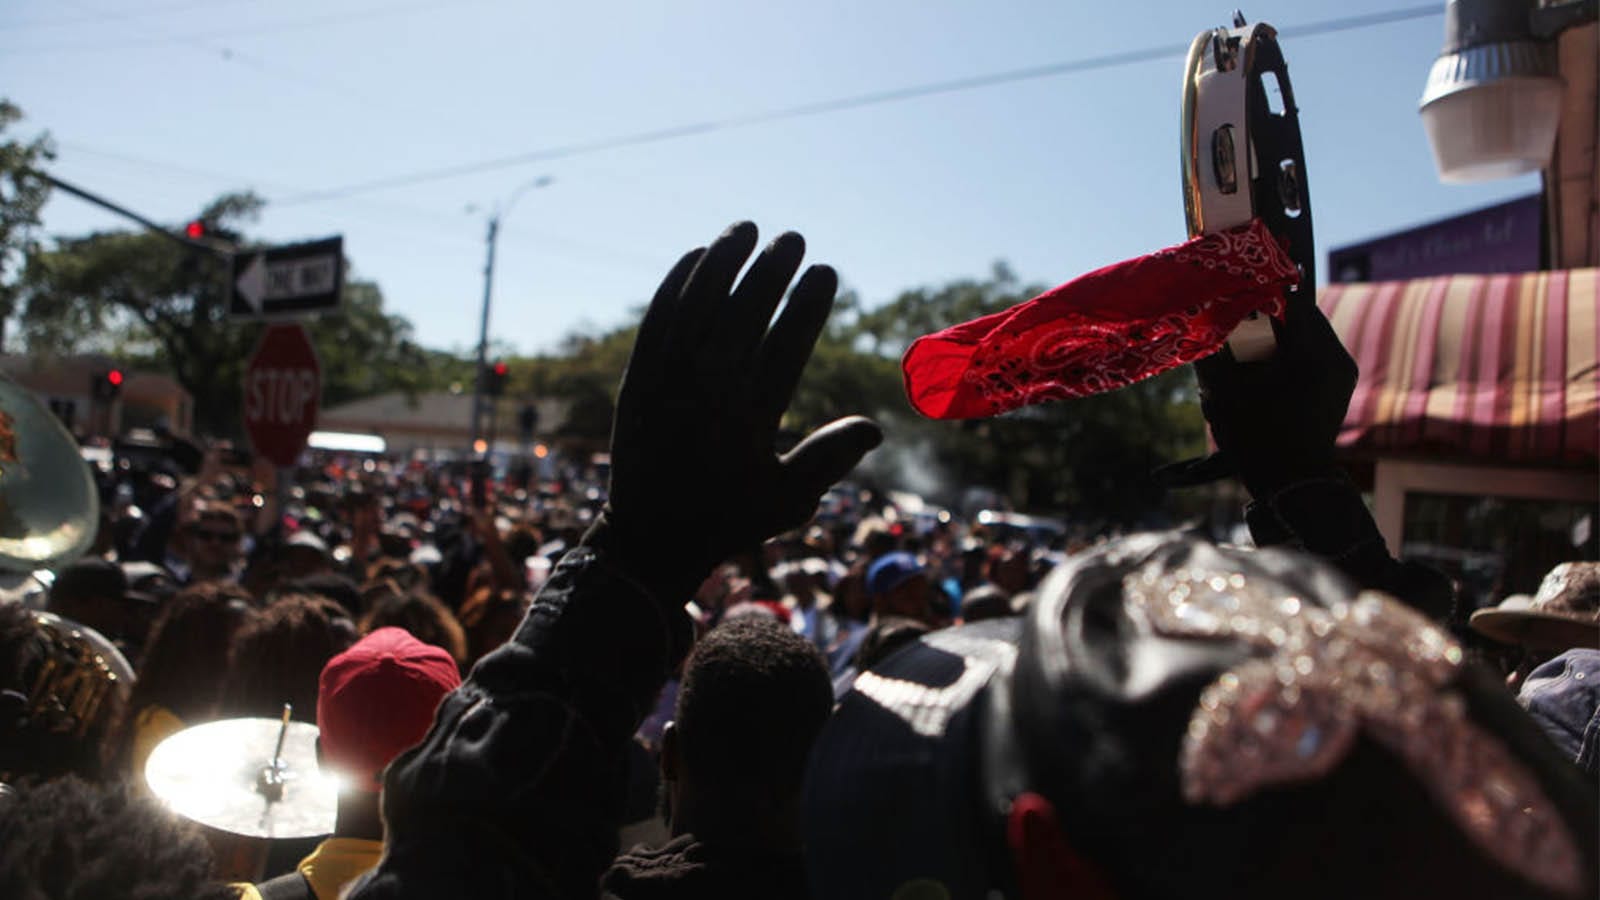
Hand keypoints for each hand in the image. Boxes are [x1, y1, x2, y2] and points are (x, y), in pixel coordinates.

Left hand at [591, 222, 880, 601]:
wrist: (649, 537)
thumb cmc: (729, 518)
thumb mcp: (789, 500)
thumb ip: (830, 459)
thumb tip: (876, 428)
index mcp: (750, 419)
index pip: (786, 343)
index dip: (808, 303)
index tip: (826, 271)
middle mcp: (707, 392)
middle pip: (743, 312)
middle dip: (771, 270)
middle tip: (794, 239)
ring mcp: (667, 381)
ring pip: (696, 304)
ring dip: (723, 261)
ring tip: (747, 228)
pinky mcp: (638, 377)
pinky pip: (657, 317)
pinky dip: (676, 282)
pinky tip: (697, 255)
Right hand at [1191, 298, 1356, 497]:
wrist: (1292, 487)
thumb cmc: (1256, 441)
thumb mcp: (1224, 393)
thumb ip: (1213, 350)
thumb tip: (1199, 317)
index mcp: (1314, 355)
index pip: (1289, 299)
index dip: (1258, 288)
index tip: (1231, 285)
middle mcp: (1336, 357)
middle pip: (1298, 314)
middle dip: (1264, 312)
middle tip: (1232, 314)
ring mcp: (1342, 371)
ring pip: (1304, 332)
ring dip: (1275, 332)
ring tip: (1243, 341)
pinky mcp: (1338, 384)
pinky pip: (1311, 352)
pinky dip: (1286, 350)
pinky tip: (1260, 363)